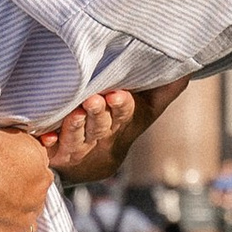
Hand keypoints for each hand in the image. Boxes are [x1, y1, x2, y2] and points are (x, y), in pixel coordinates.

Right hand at [0, 123, 55, 231]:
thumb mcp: (12, 136)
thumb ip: (29, 146)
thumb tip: (36, 149)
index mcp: (41, 174)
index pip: (40, 173)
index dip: (23, 170)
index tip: (7, 169)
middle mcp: (36, 202)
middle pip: (34, 200)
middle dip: (21, 195)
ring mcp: (21, 226)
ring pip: (29, 226)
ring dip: (19, 219)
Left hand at [50, 80, 186, 187]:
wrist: (91, 163)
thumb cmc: (118, 123)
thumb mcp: (145, 108)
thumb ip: (164, 89)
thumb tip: (186, 68)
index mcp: (121, 123)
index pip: (124, 114)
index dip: (121, 106)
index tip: (117, 95)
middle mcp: (99, 135)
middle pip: (100, 125)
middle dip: (97, 114)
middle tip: (93, 101)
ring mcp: (77, 145)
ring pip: (76, 137)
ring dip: (74, 127)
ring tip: (73, 114)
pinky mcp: (55, 152)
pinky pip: (50, 151)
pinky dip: (47, 144)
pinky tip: (45, 138)